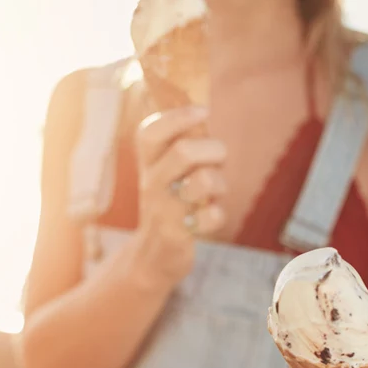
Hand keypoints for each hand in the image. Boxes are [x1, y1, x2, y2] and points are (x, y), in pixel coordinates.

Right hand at [133, 106, 228, 284]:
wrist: (152, 256)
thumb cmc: (170, 205)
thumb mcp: (166, 172)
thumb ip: (181, 144)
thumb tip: (202, 111)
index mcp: (148, 163)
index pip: (149, 132)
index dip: (178, 116)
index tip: (203, 111)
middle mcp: (152, 183)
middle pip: (183, 151)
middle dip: (214, 149)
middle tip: (218, 159)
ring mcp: (164, 210)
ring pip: (202, 181)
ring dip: (219, 182)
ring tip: (216, 191)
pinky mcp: (179, 234)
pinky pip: (212, 216)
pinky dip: (218, 214)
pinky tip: (210, 216)